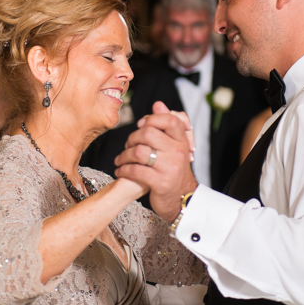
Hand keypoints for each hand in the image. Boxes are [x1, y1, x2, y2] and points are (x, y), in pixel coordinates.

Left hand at [114, 101, 198, 223]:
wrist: (182, 199)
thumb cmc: (173, 171)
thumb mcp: (174, 148)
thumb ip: (166, 126)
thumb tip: (158, 105)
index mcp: (182, 142)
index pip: (170, 120)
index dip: (152, 119)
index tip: (141, 125)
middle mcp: (178, 152)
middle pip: (148, 133)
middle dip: (132, 138)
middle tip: (127, 146)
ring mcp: (170, 168)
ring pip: (139, 152)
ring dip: (124, 156)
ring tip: (120, 160)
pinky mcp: (161, 183)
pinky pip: (136, 170)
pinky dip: (123, 170)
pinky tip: (120, 171)